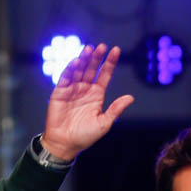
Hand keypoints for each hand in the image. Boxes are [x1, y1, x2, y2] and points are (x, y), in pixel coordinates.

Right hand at [42, 43, 133, 161]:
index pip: (105, 75)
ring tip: (89, 49)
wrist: (65, 144)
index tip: (116, 51)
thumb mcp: (103, 124)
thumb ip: (115, 110)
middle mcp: (85, 89)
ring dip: (84, 59)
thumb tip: (130, 98)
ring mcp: (72, 89)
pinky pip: (65, 77)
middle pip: (92, 69)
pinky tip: (76, 61)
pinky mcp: (60, 91)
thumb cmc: (84, 136)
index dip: (110, 63)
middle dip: (97, 58)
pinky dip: (70, 69)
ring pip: (79, 70)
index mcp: (96, 95)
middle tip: (102, 47)